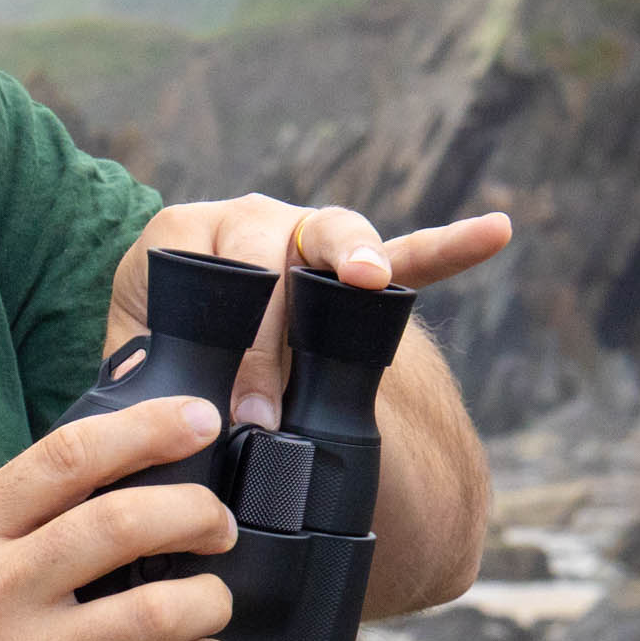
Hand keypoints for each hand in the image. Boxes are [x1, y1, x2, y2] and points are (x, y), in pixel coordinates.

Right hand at [0, 395, 240, 640]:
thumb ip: (18, 515)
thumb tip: (117, 471)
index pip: (68, 457)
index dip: (147, 429)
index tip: (197, 419)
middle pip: (124, 525)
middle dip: (197, 513)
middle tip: (217, 523)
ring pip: (157, 613)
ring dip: (208, 599)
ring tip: (211, 599)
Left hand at [103, 197, 510, 429]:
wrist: (185, 325)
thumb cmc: (161, 344)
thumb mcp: (142, 355)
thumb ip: (150, 377)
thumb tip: (157, 422)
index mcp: (184, 233)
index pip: (216, 276)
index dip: (235, 349)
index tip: (246, 414)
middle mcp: (246, 218)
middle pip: (271, 254)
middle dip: (273, 339)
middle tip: (272, 411)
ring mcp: (305, 233)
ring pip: (338, 235)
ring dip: (357, 256)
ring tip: (370, 280)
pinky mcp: (354, 258)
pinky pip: (409, 250)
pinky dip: (450, 245)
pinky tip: (497, 230)